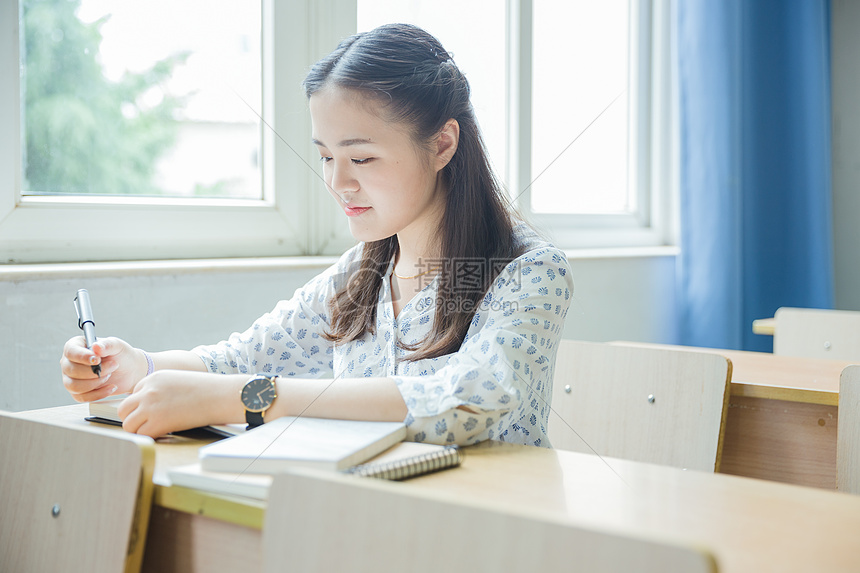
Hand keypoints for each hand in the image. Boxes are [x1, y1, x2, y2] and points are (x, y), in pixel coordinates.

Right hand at [60, 336, 146, 401]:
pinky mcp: (78, 392)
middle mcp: (69, 362)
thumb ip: (107, 344)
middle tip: (113, 365)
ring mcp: (71, 378)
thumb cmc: (120, 354)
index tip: (97, 360)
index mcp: (75, 346)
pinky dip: (98, 394)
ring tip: (110, 375)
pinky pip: (82, 397)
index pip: (71, 352)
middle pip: (72, 371)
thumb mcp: (117, 345)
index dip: (82, 357)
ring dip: (95, 382)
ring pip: (74, 386)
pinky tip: (111, 387)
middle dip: (94, 371)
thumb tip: (96, 347)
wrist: (130, 371)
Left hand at [118, 370, 242, 436]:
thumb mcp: (178, 380)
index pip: (133, 395)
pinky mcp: (157, 422)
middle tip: (148, 423)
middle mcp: (147, 391)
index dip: (141, 405)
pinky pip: (141, 435)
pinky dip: (149, 437)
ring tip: (155, 430)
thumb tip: (152, 405)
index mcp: (153, 378)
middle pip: (124, 409)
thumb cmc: (206, 389)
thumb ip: (161, 389)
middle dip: (133, 417)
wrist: (219, 395)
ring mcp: (150, 406)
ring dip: (139, 429)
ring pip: (128, 424)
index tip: (152, 412)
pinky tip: (162, 434)